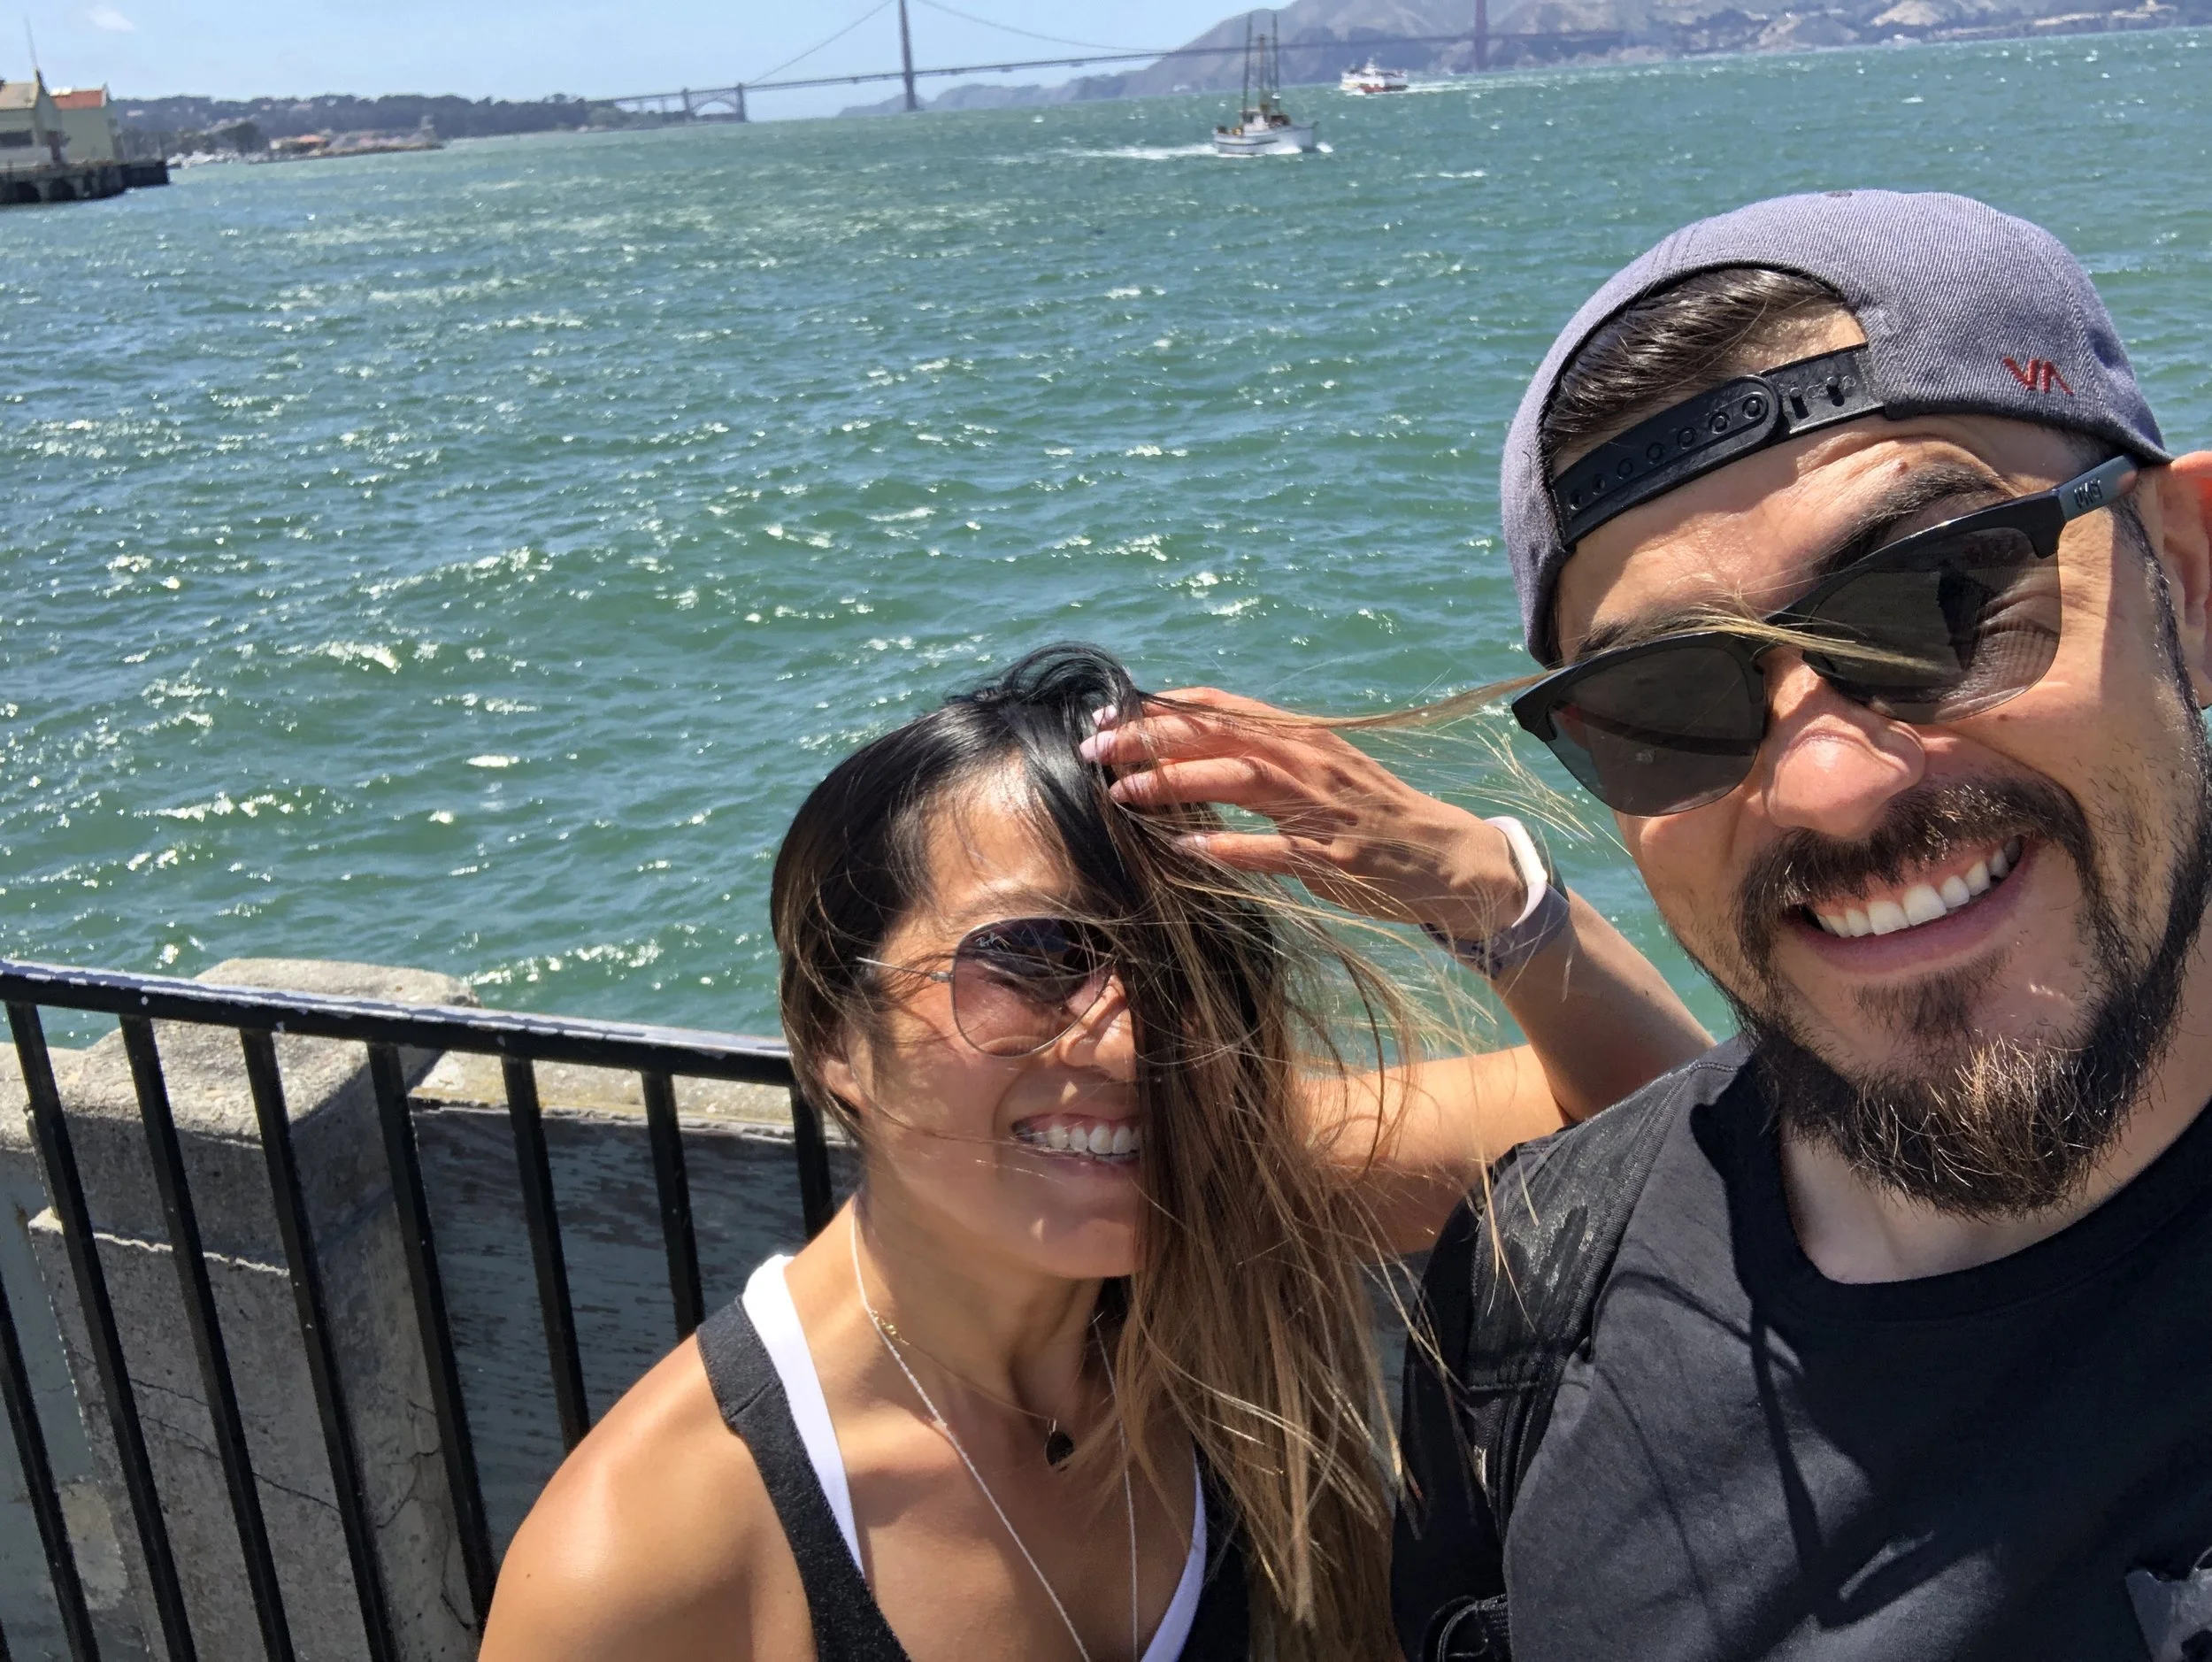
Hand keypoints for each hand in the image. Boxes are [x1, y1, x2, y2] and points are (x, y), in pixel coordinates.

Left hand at [1079, 687, 1527, 941]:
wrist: (1442, 854)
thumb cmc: (1366, 813)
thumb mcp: (1314, 771)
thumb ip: (1260, 756)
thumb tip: (1187, 751)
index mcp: (1300, 734)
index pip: (1220, 706)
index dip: (1161, 707)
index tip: (1108, 716)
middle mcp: (1307, 759)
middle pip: (1218, 734)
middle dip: (1150, 738)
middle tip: (1094, 749)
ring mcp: (1321, 806)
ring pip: (1239, 778)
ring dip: (1176, 782)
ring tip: (1124, 792)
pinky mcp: (1332, 854)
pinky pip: (1272, 848)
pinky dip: (1227, 846)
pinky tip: (1185, 849)